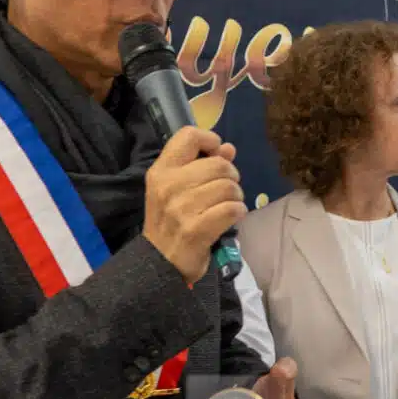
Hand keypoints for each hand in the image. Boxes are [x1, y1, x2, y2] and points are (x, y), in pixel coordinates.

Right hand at [142, 126, 245, 282]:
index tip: (216, 155)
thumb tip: (228, 148)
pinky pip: (231, 210)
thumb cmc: (170, 221)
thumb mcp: (176, 189)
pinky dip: (238, 212)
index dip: (210, 140)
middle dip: (231, 176)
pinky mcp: (196, 230)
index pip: (188, 136)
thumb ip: (201, 164)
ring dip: (236, 196)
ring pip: (229, 187)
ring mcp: (181, 208)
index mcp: (161, 170)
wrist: (159, 262)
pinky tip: (232, 217)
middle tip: (227, 190)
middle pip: (219, 164)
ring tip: (228, 205)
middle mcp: (169, 185)